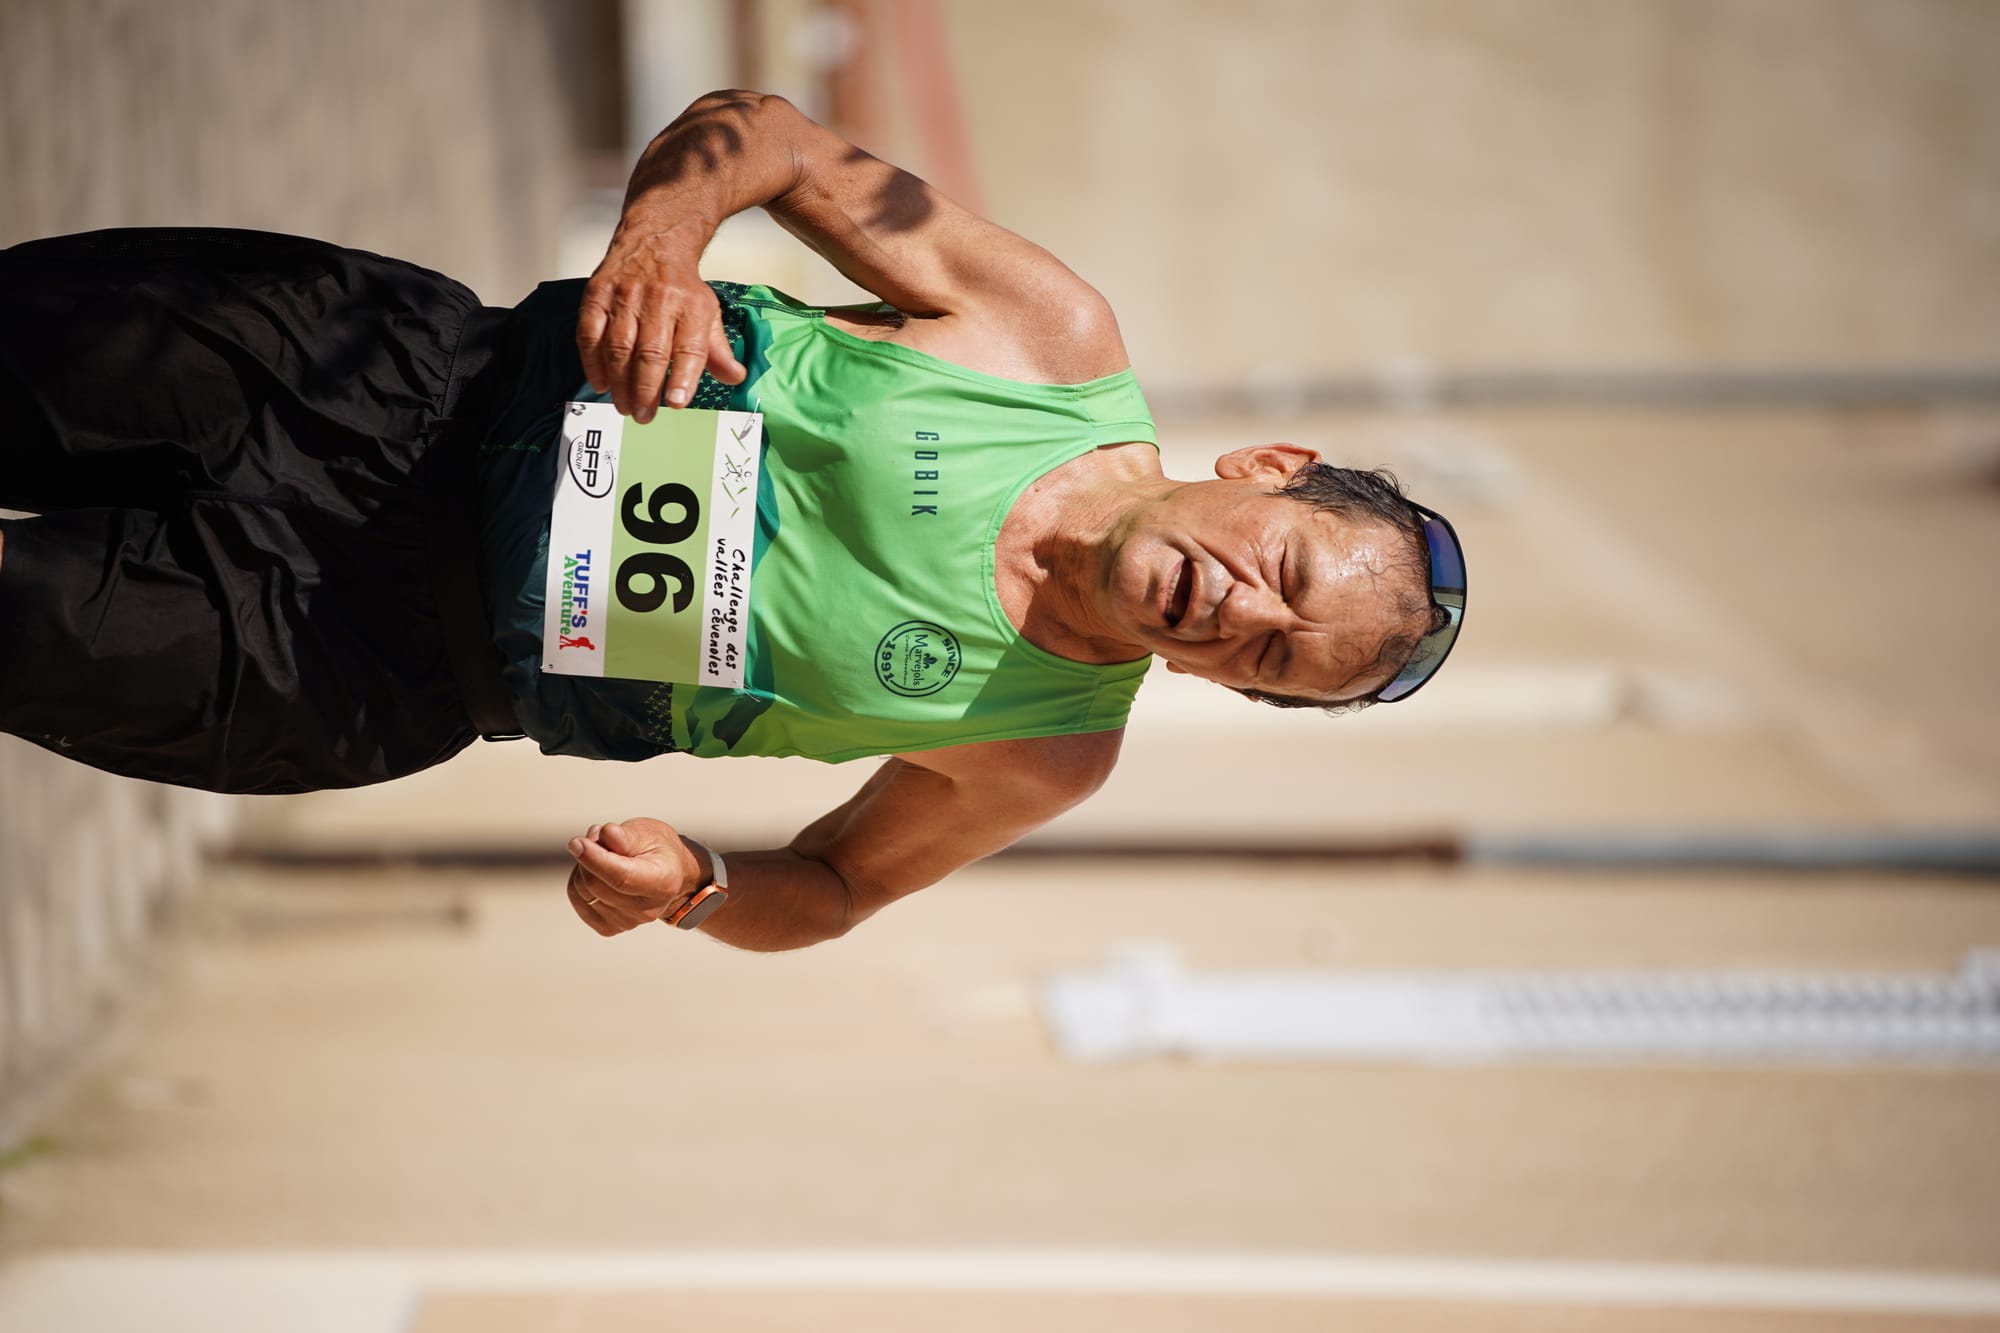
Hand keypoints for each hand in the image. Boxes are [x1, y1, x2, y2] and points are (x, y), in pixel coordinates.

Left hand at [565, 817, 704, 935]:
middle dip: (587, 855)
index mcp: (662, 882)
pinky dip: (579, 880)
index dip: (595, 859)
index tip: (576, 842)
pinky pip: (579, 900)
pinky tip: (595, 870)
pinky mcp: (609, 928)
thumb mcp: (646, 832)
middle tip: (597, 835)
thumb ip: (626, 835)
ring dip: (583, 866)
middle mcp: (647, 909)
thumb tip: (606, 834)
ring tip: (602, 851)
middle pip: (596, 885)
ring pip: (583, 891)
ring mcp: (628, 922)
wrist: (665, 873)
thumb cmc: (656, 849)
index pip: (621, 877)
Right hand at [576, 225, 746, 422]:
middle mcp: (659, 299)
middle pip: (650, 353)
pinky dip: (593, 362)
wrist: (654, 240)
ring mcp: (625, 296)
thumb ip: (718, 350)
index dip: (683, 377)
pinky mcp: (597, 295)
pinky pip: (590, 333)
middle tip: (644, 415)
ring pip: (619, 347)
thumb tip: (735, 378)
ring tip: (625, 407)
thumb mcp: (708, 312)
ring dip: (620, 383)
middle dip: (646, 390)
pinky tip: (601, 383)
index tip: (677, 402)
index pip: (689, 347)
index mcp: (692, 306)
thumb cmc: (681, 286)